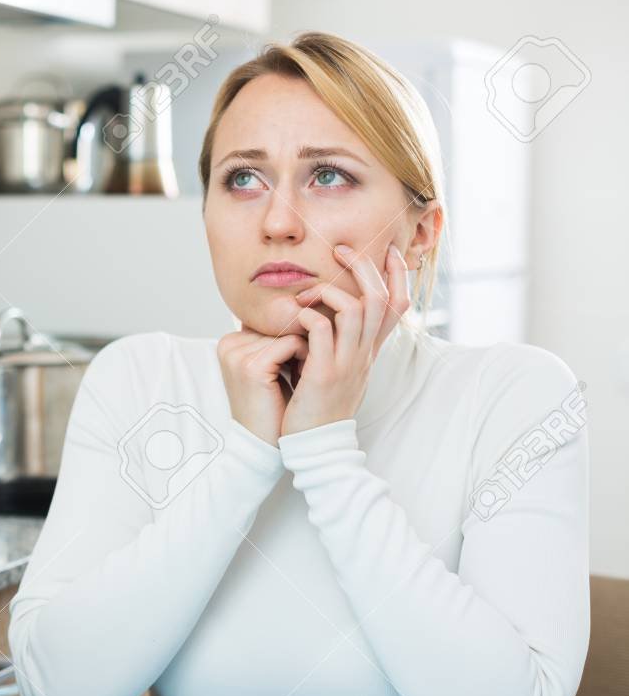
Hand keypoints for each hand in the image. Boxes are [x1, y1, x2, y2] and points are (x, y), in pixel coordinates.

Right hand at [217, 327, 308, 445]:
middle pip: (279, 325)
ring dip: (305, 350)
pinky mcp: (251, 366)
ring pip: (287, 332)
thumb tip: (303, 310)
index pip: (272, 323)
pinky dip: (305, 356)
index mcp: (229, 343)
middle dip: (297, 344)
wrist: (263, 443)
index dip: (290, 342)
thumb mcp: (270, 367)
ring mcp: (237, 355)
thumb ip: (274, 340)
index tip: (292, 367)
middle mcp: (228, 345)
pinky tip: (303, 376)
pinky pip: (291, 343)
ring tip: (302, 376)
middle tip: (301, 372)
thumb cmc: (272, 407)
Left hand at [281, 243, 410, 435]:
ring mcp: (347, 363)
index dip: (397, 274)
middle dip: (364, 267)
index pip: (398, 305)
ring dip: (331, 291)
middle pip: (380, 298)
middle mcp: (365, 354)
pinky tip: (296, 317)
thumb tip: (330, 314)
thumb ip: (341, 342)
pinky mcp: (324, 374)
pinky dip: (309, 317)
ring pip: (357, 310)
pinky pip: (322, 332)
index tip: (387, 250)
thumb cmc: (319, 405)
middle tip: (340, 249)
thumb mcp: (339, 369)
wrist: (316, 445)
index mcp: (370, 351)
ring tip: (306, 292)